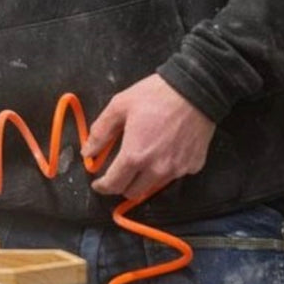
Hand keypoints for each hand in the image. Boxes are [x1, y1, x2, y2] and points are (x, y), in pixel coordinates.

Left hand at [82, 73, 215, 200]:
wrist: (196, 90)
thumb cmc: (155, 96)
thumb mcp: (120, 106)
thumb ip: (101, 132)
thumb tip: (87, 152)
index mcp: (134, 156)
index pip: (113, 185)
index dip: (102, 187)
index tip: (98, 183)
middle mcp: (156, 169)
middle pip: (133, 192)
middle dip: (122, 184)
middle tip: (121, 170)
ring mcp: (177, 170)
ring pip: (154, 186)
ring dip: (144, 178)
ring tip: (144, 158)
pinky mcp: (193, 166)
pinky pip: (175, 174)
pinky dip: (167, 168)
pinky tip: (167, 150)